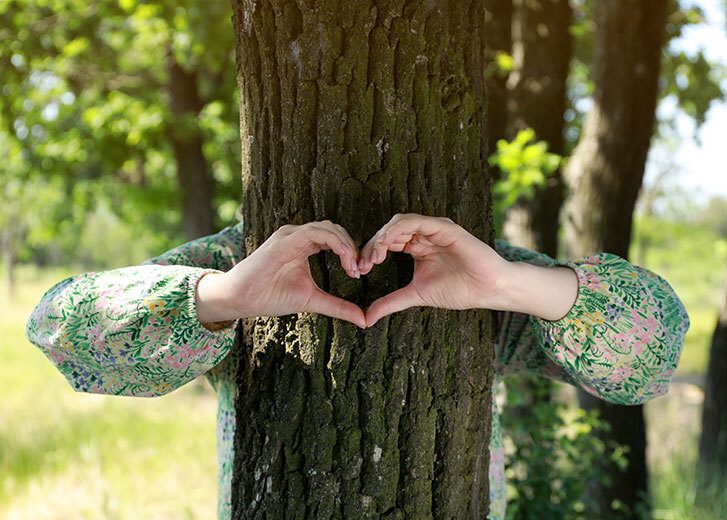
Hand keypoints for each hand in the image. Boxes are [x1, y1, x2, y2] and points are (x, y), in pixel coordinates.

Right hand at [196, 221, 366, 327]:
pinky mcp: (285, 239)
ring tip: (353, 266)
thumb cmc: (272, 296)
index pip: (336, 238)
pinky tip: (344, 259)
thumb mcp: (313, 300)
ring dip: (346, 245)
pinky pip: (316, 233)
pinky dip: (335, 243)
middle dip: (352, 248)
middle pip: (336, 230)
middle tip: (360, 270)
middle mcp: (299, 235)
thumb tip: (364, 319)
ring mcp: (292, 235)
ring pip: (328, 228)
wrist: (243, 299)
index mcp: (305, 245)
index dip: (351, 253)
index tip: (358, 273)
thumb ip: (338, 306)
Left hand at [357, 214, 513, 325]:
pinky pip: (416, 222)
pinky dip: (398, 230)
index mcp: (416, 246)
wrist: (488, 289)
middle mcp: (423, 235)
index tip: (360, 270)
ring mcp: (433, 229)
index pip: (386, 243)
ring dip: (382, 237)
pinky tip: (387, 244)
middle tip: (363, 264)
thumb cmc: (459, 289)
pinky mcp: (444, 228)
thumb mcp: (416, 295)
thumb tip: (366, 318)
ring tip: (374, 256)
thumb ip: (391, 302)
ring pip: (399, 223)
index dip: (370, 253)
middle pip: (388, 231)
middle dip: (372, 246)